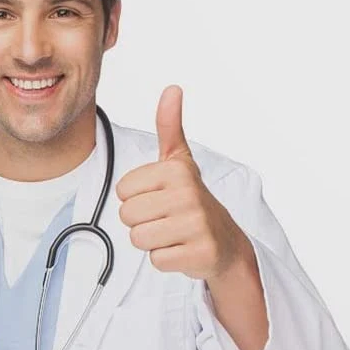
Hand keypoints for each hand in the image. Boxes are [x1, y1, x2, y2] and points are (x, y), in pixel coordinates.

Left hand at [115, 85, 249, 280]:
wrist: (226, 241)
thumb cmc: (192, 199)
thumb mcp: (180, 161)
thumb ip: (169, 126)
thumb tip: (172, 88)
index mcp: (176, 171)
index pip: (123, 191)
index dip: (136, 198)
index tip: (160, 197)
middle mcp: (188, 195)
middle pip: (127, 216)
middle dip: (142, 221)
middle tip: (166, 218)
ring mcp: (196, 226)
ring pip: (138, 239)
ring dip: (152, 241)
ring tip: (172, 233)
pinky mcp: (199, 254)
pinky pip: (156, 260)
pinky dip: (166, 259)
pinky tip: (182, 249)